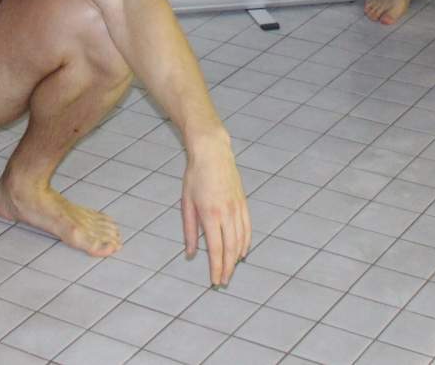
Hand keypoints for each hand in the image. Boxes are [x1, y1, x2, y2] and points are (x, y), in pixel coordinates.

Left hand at [181, 138, 251, 286]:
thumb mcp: (186, 203)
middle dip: (227, 268)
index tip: (215, 280)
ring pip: (240, 240)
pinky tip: (242, 252)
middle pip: (230, 249)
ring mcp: (237, 208)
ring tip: (230, 270)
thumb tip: (190, 253)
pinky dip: (245, 243)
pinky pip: (247, 228)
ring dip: (236, 258)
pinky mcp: (243, 203)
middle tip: (223, 281)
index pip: (215, 249)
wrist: (213, 153)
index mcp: (210, 215)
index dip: (216, 267)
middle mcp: (226, 214)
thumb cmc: (195, 177)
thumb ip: (190, 230)